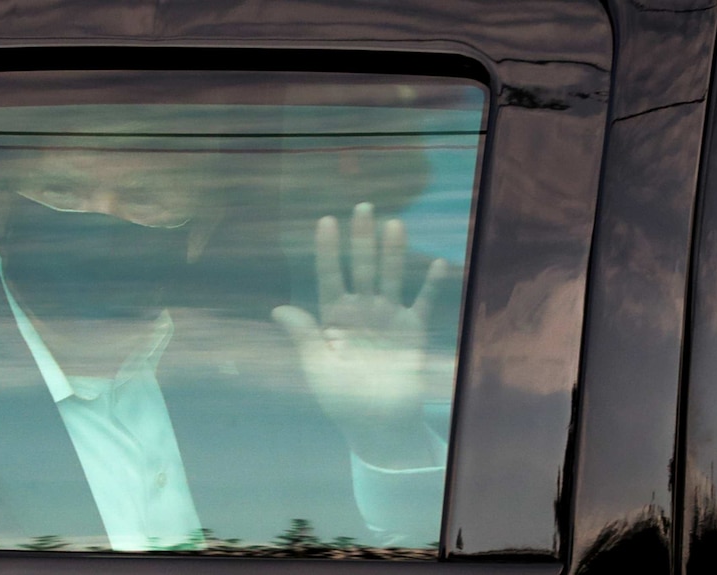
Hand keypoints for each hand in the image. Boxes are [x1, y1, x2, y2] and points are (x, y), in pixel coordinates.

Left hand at [273, 203, 448, 467]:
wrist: (379, 424)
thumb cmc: (342, 399)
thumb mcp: (318, 368)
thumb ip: (304, 336)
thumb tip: (278, 309)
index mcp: (334, 318)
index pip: (329, 276)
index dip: (327, 250)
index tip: (326, 221)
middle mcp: (362, 311)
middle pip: (362, 267)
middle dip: (362, 238)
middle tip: (363, 207)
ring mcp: (388, 318)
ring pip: (391, 276)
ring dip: (393, 251)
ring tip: (394, 224)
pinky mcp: (413, 330)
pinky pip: (423, 301)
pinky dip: (431, 284)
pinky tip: (438, 262)